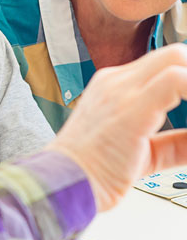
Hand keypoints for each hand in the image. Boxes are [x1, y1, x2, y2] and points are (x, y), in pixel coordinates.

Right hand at [49, 44, 186, 210]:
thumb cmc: (92, 173)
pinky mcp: (132, 108)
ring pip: (178, 60)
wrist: (63, 184)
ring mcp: (121, 91)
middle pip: (174, 54)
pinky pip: (177, 80)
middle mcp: (116, 82)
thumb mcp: (142, 153)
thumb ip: (175, 143)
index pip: (165, 65)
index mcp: (114, 87)